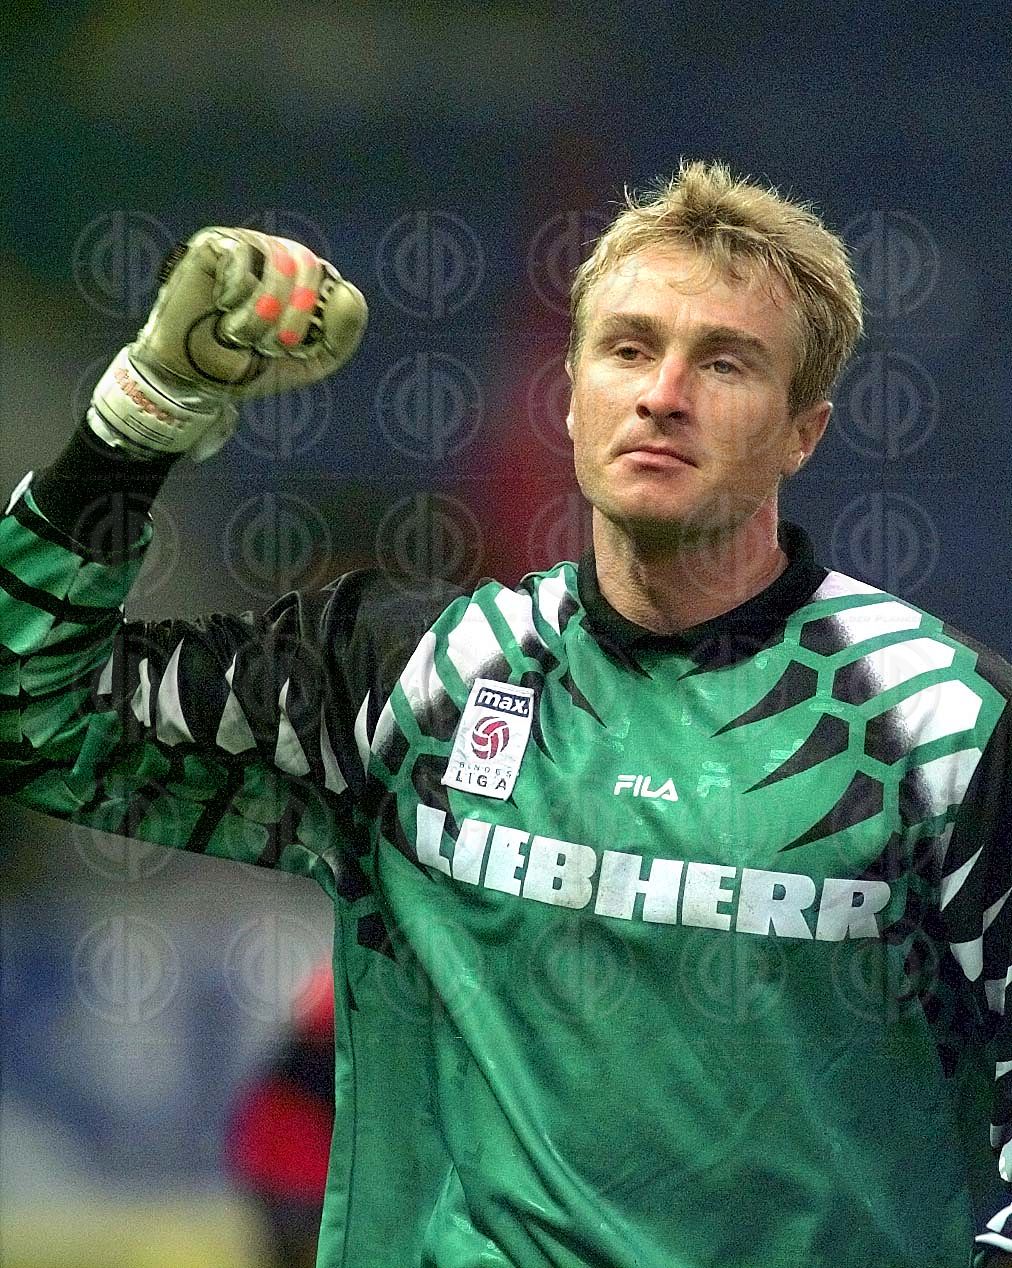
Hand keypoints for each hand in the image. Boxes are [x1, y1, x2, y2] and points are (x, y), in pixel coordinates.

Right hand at [88, 227, 367, 459]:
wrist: (195, 378)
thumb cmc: (249, 365)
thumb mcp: (308, 364)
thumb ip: (342, 336)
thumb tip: (348, 291)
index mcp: (304, 282)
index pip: (329, 282)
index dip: (315, 318)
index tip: (293, 347)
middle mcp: (278, 257)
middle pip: (308, 265)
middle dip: (294, 314)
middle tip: (272, 344)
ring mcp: (247, 247)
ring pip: (278, 262)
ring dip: (262, 310)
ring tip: (241, 333)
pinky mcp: (214, 243)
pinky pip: (241, 254)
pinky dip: (236, 292)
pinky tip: (221, 306)